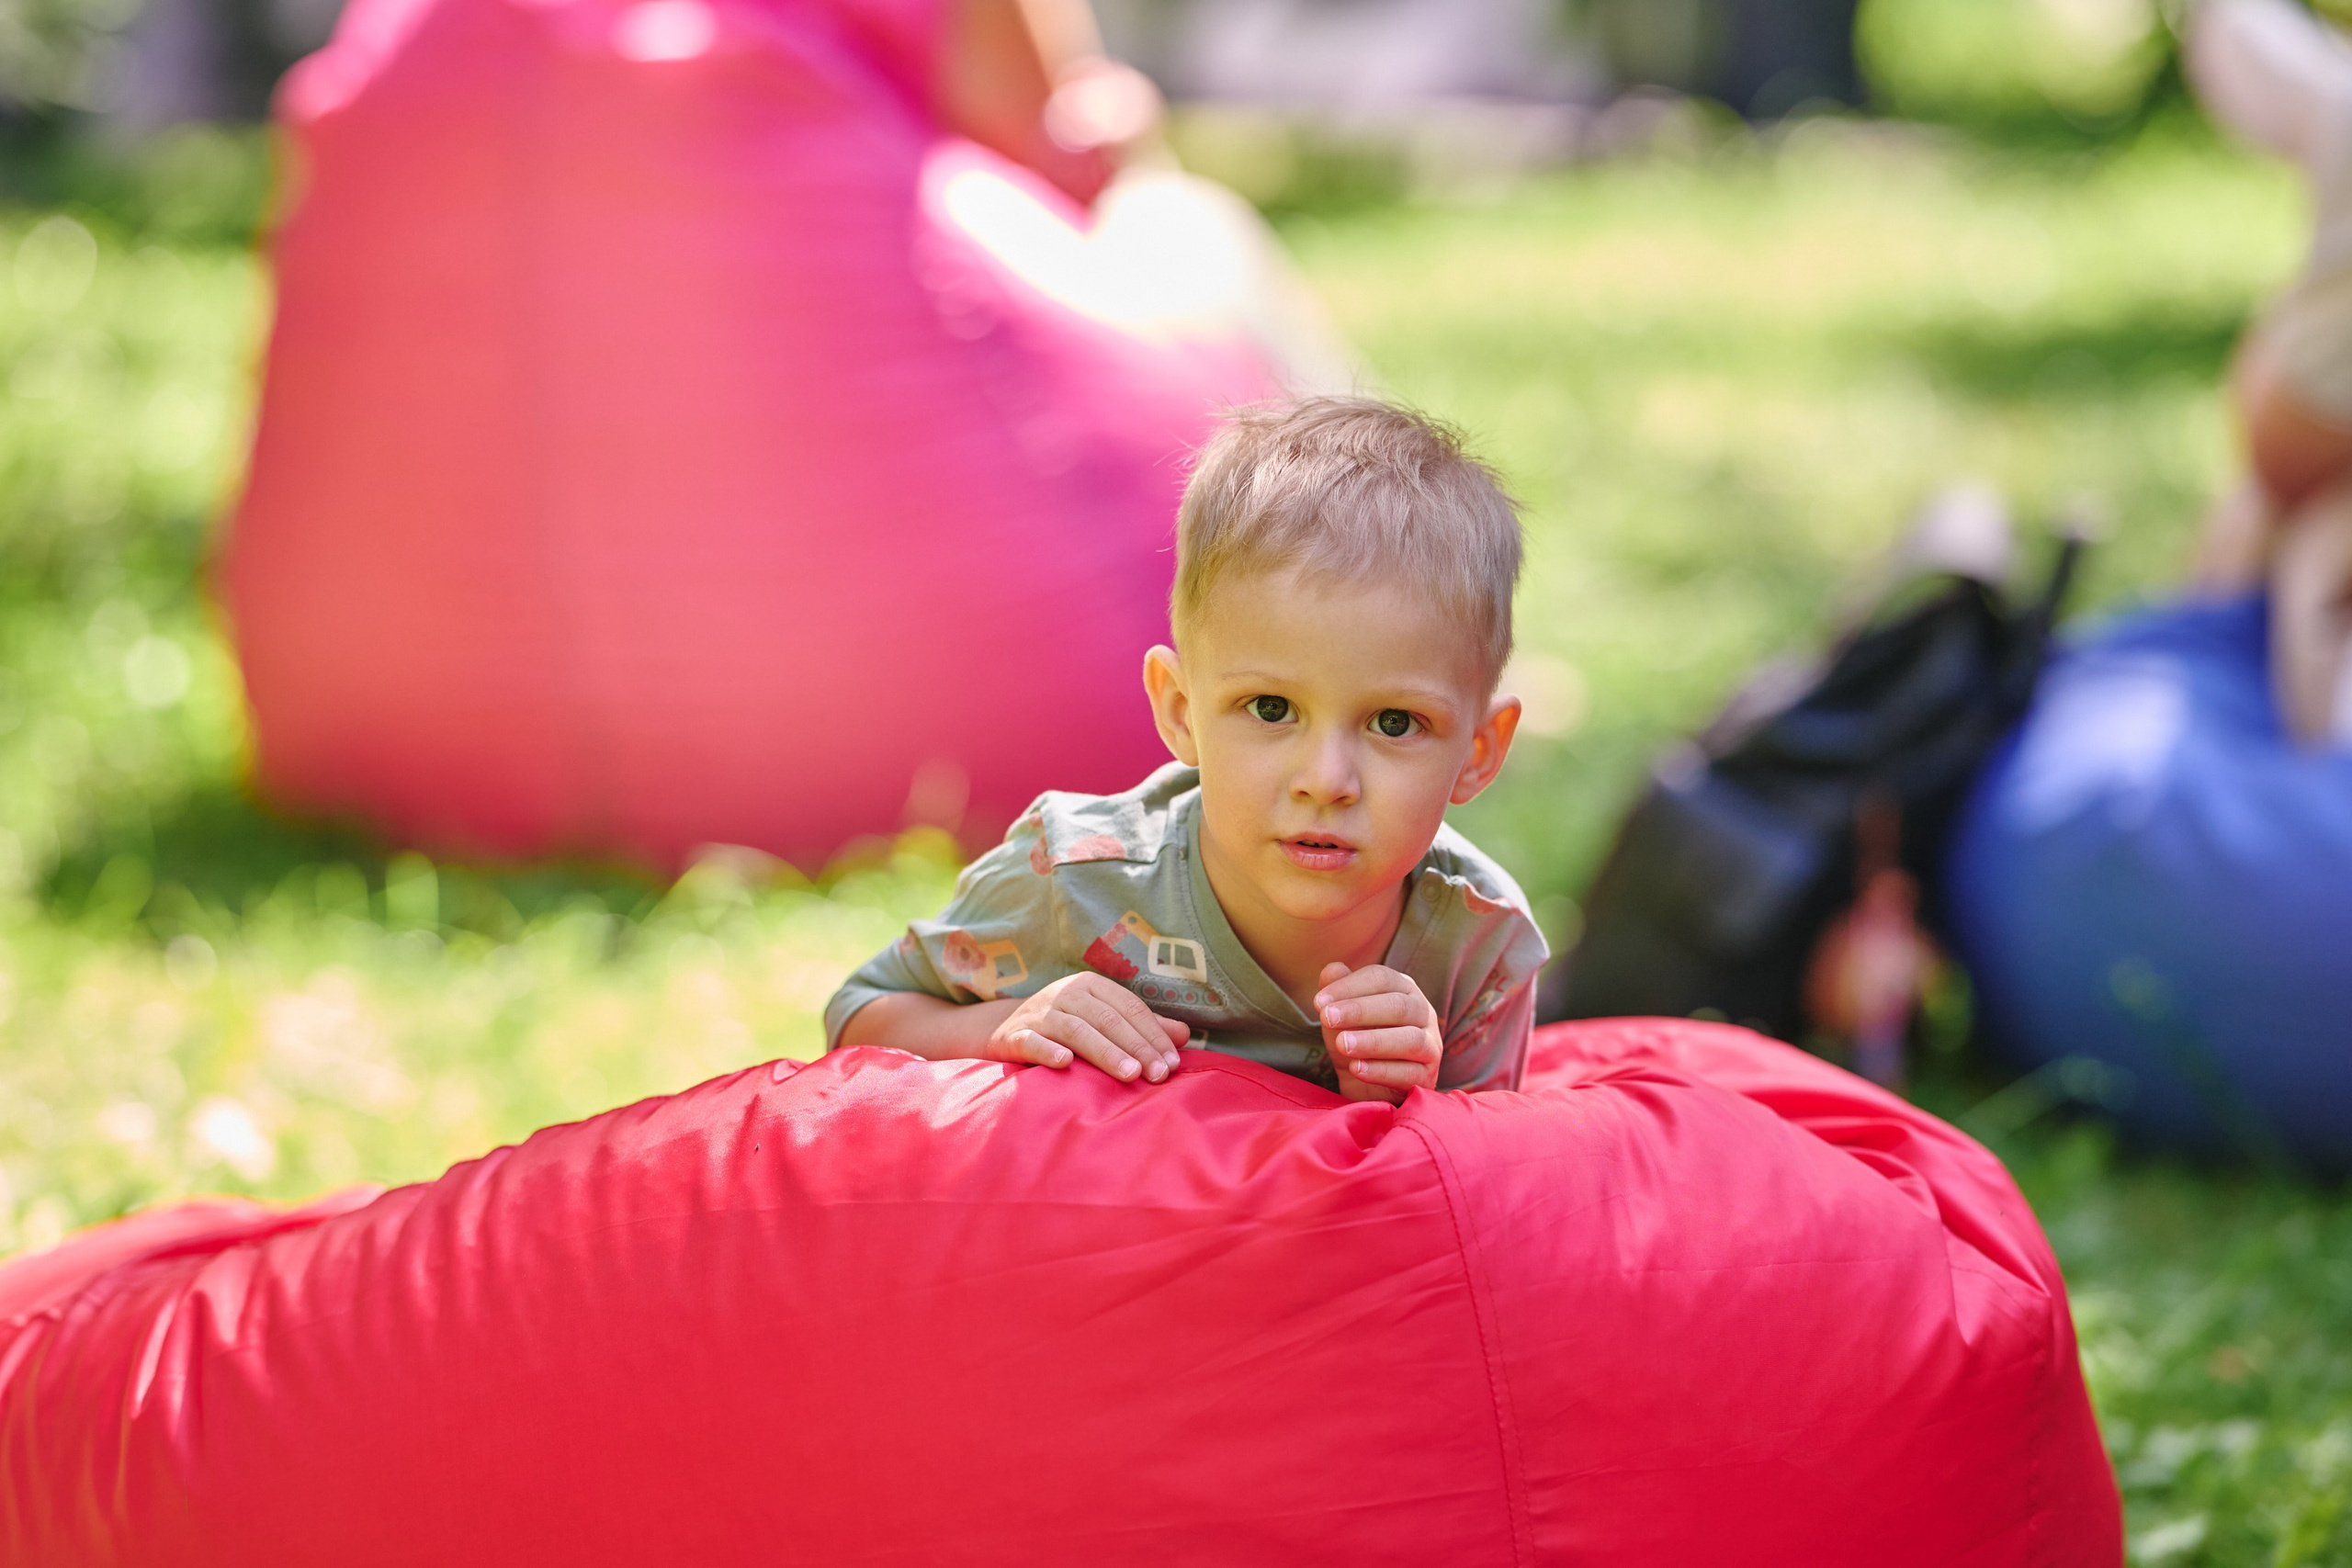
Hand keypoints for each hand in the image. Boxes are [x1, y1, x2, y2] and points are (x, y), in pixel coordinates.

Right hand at [988, 973, 1189, 1083]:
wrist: (1004, 1029)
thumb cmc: (1065, 1024)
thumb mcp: (1102, 1018)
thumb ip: (1141, 1026)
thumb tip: (1185, 1035)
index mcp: (1090, 985)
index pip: (1130, 1008)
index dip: (1153, 1034)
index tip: (1172, 1063)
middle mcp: (1065, 994)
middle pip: (1108, 1019)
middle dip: (1137, 1047)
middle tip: (1158, 1075)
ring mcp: (1039, 1014)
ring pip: (1077, 1030)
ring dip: (1105, 1052)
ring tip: (1130, 1074)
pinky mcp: (1015, 1035)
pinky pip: (1033, 1041)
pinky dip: (1048, 1050)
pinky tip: (1065, 1064)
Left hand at [1314, 963, 1441, 1103]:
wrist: (1368, 1087)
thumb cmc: (1358, 1042)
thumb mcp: (1342, 1017)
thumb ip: (1338, 991)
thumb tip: (1332, 970)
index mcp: (1403, 989)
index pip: (1381, 978)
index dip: (1349, 987)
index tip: (1319, 1002)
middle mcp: (1423, 1013)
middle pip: (1398, 1006)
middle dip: (1360, 1011)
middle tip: (1327, 1018)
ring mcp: (1430, 1046)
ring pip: (1409, 1039)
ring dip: (1373, 1041)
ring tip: (1342, 1044)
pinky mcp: (1427, 1077)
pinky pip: (1408, 1073)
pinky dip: (1381, 1071)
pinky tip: (1356, 1069)